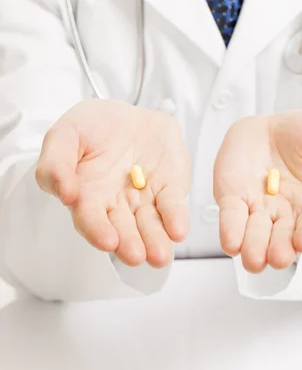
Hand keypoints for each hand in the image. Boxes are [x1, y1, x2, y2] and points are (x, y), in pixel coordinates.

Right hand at [36, 99, 189, 267]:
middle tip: (135, 255)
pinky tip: (178, 230)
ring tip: (159, 255)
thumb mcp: (65, 134)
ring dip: (155, 241)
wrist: (128, 113)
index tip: (107, 240)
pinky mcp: (170, 188)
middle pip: (122, 230)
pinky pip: (173, 204)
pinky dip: (175, 217)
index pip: (90, 219)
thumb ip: (56, 163)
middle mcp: (117, 204)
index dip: (97, 230)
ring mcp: (145, 198)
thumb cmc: (93, 127)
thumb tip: (64, 193)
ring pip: (150, 224)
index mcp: (88, 196)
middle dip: (129, 244)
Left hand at [214, 110, 301, 272]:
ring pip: (254, 235)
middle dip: (279, 250)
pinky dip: (230, 230)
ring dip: (253, 249)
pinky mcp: (232, 198)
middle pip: (282, 239)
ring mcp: (258, 208)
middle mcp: (286, 214)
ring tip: (254, 260)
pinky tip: (232, 243)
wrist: (275, 121)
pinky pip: (231, 216)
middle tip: (278, 257)